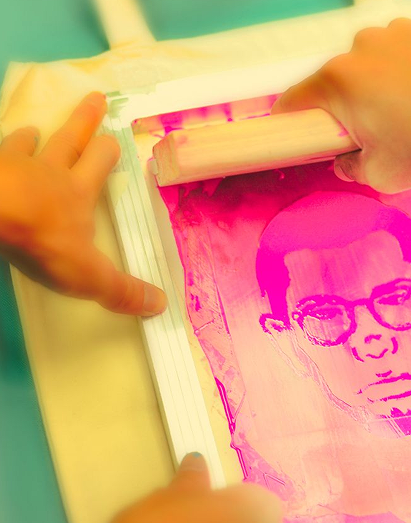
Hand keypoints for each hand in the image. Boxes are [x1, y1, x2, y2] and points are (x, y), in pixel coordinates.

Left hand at [0, 92, 165, 315]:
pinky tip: (0, 147)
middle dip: (86, 121)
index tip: (115, 140)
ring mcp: (13, 165)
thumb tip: (163, 304)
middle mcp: (49, 171)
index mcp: (78, 191)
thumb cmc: (43, 241)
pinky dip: (0, 149)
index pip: (100, 163)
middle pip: (72, 139)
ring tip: (34, 129)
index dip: (109, 152)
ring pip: (28, 143)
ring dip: (36, 136)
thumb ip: (123, 290)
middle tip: (95, 99)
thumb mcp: (90, 274)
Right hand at [273, 19, 410, 192]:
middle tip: (370, 138)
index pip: (294, 101)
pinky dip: (402, 76)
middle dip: (345, 111)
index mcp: (338, 80)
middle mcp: (360, 48)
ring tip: (405, 117)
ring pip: (368, 69)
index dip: (291, 123)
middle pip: (335, 85)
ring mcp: (393, 33)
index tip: (301, 136)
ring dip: (375, 91)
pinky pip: (399, 57)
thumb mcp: (381, 175)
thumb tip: (346, 161)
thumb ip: (351, 170)